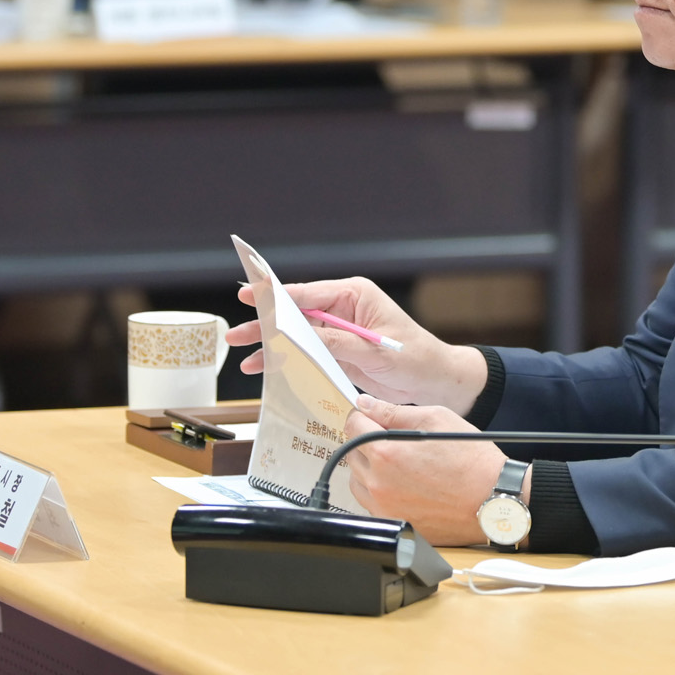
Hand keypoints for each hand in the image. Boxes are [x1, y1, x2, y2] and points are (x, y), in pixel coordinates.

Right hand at [226, 277, 487, 411]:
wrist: (437, 382)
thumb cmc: (416, 359)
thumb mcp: (376, 351)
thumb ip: (339, 342)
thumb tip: (304, 337)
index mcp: (355, 295)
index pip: (308, 292)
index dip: (277, 296)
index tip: (250, 295)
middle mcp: (344, 309)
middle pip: (296, 314)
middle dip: (266, 324)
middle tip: (236, 334)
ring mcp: (340, 330)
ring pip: (297, 335)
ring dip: (271, 346)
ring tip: (244, 356)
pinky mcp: (339, 351)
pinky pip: (307, 353)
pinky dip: (287, 360)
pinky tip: (265, 369)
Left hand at [343, 395, 515, 544]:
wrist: (493, 498)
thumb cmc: (470, 458)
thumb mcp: (436, 419)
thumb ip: (394, 411)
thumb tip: (365, 404)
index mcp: (385, 452)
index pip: (352, 425)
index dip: (362, 416)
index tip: (374, 418)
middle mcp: (378, 482)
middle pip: (351, 453)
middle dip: (366, 441)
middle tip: (394, 441)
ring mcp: (383, 507)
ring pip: (357, 481)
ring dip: (369, 468)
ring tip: (400, 465)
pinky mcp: (392, 523)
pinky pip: (371, 504)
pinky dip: (380, 492)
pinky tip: (405, 485)